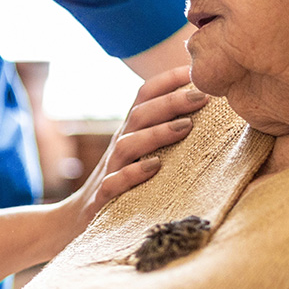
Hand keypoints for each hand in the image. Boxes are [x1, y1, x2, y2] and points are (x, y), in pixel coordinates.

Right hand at [65, 66, 208, 220]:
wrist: (79, 218)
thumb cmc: (124, 182)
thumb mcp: (142, 152)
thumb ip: (164, 131)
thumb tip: (208, 109)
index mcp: (130, 131)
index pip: (144, 95)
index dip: (167, 80)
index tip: (195, 70)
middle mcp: (119, 145)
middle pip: (140, 114)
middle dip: (171, 101)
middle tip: (202, 96)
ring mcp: (110, 170)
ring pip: (128, 144)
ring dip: (157, 133)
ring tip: (187, 127)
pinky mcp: (103, 198)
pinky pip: (114, 183)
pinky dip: (132, 174)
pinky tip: (154, 167)